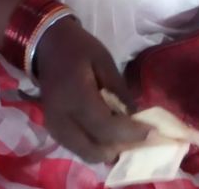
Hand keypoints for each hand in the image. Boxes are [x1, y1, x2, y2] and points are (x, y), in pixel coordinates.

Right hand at [35, 17, 147, 162]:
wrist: (47, 46)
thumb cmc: (78, 49)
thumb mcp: (104, 60)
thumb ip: (119, 90)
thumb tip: (136, 118)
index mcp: (74, 95)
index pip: (104, 126)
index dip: (129, 133)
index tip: (151, 132)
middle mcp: (61, 117)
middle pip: (94, 149)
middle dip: (119, 148)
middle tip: (138, 138)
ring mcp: (54, 127)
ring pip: (86, 154)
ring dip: (107, 151)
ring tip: (124, 138)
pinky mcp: (53, 130)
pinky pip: (77, 148)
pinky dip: (95, 148)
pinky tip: (108, 137)